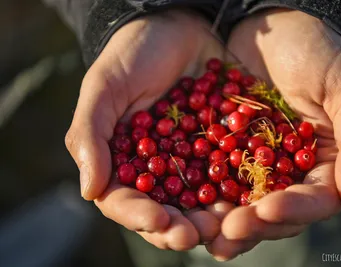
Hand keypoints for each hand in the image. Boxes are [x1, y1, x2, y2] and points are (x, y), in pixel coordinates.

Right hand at [65, 9, 233, 249]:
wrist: (178, 24)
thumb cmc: (134, 53)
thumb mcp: (105, 87)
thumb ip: (90, 135)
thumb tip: (89, 191)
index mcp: (124, 160)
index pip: (125, 200)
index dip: (139, 216)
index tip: (159, 222)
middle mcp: (158, 167)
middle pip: (165, 210)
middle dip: (179, 227)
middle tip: (194, 235)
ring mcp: (192, 159)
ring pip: (200, 201)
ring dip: (211, 219)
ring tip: (225, 226)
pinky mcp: (222, 146)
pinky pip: (232, 173)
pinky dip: (240, 190)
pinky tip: (251, 200)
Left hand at [206, 8, 340, 259]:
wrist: (273, 24)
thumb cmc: (318, 51)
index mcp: (324, 162)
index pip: (314, 198)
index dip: (292, 210)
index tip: (266, 210)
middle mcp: (289, 170)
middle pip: (274, 211)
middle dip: (252, 224)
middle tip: (227, 232)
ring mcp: (255, 162)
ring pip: (242, 202)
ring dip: (223, 221)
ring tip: (203, 235)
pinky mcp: (226, 149)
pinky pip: (214, 176)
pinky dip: (201, 192)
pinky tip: (185, 206)